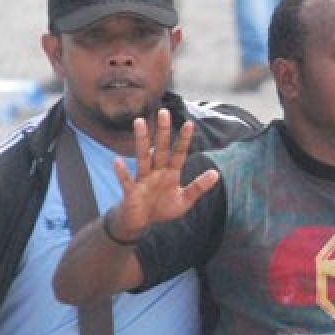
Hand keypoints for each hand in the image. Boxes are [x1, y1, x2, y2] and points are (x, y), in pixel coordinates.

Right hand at [109, 109, 218, 239]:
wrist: (140, 223)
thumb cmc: (162, 208)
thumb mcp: (184, 200)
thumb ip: (198, 187)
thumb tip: (216, 173)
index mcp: (170, 173)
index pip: (179, 153)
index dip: (184, 140)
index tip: (190, 124)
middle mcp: (156, 172)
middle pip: (160, 149)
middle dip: (163, 131)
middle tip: (164, 111)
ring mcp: (143, 180)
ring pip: (142, 157)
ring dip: (141, 141)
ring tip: (139, 122)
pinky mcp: (131, 192)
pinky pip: (126, 180)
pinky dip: (121, 172)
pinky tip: (118, 161)